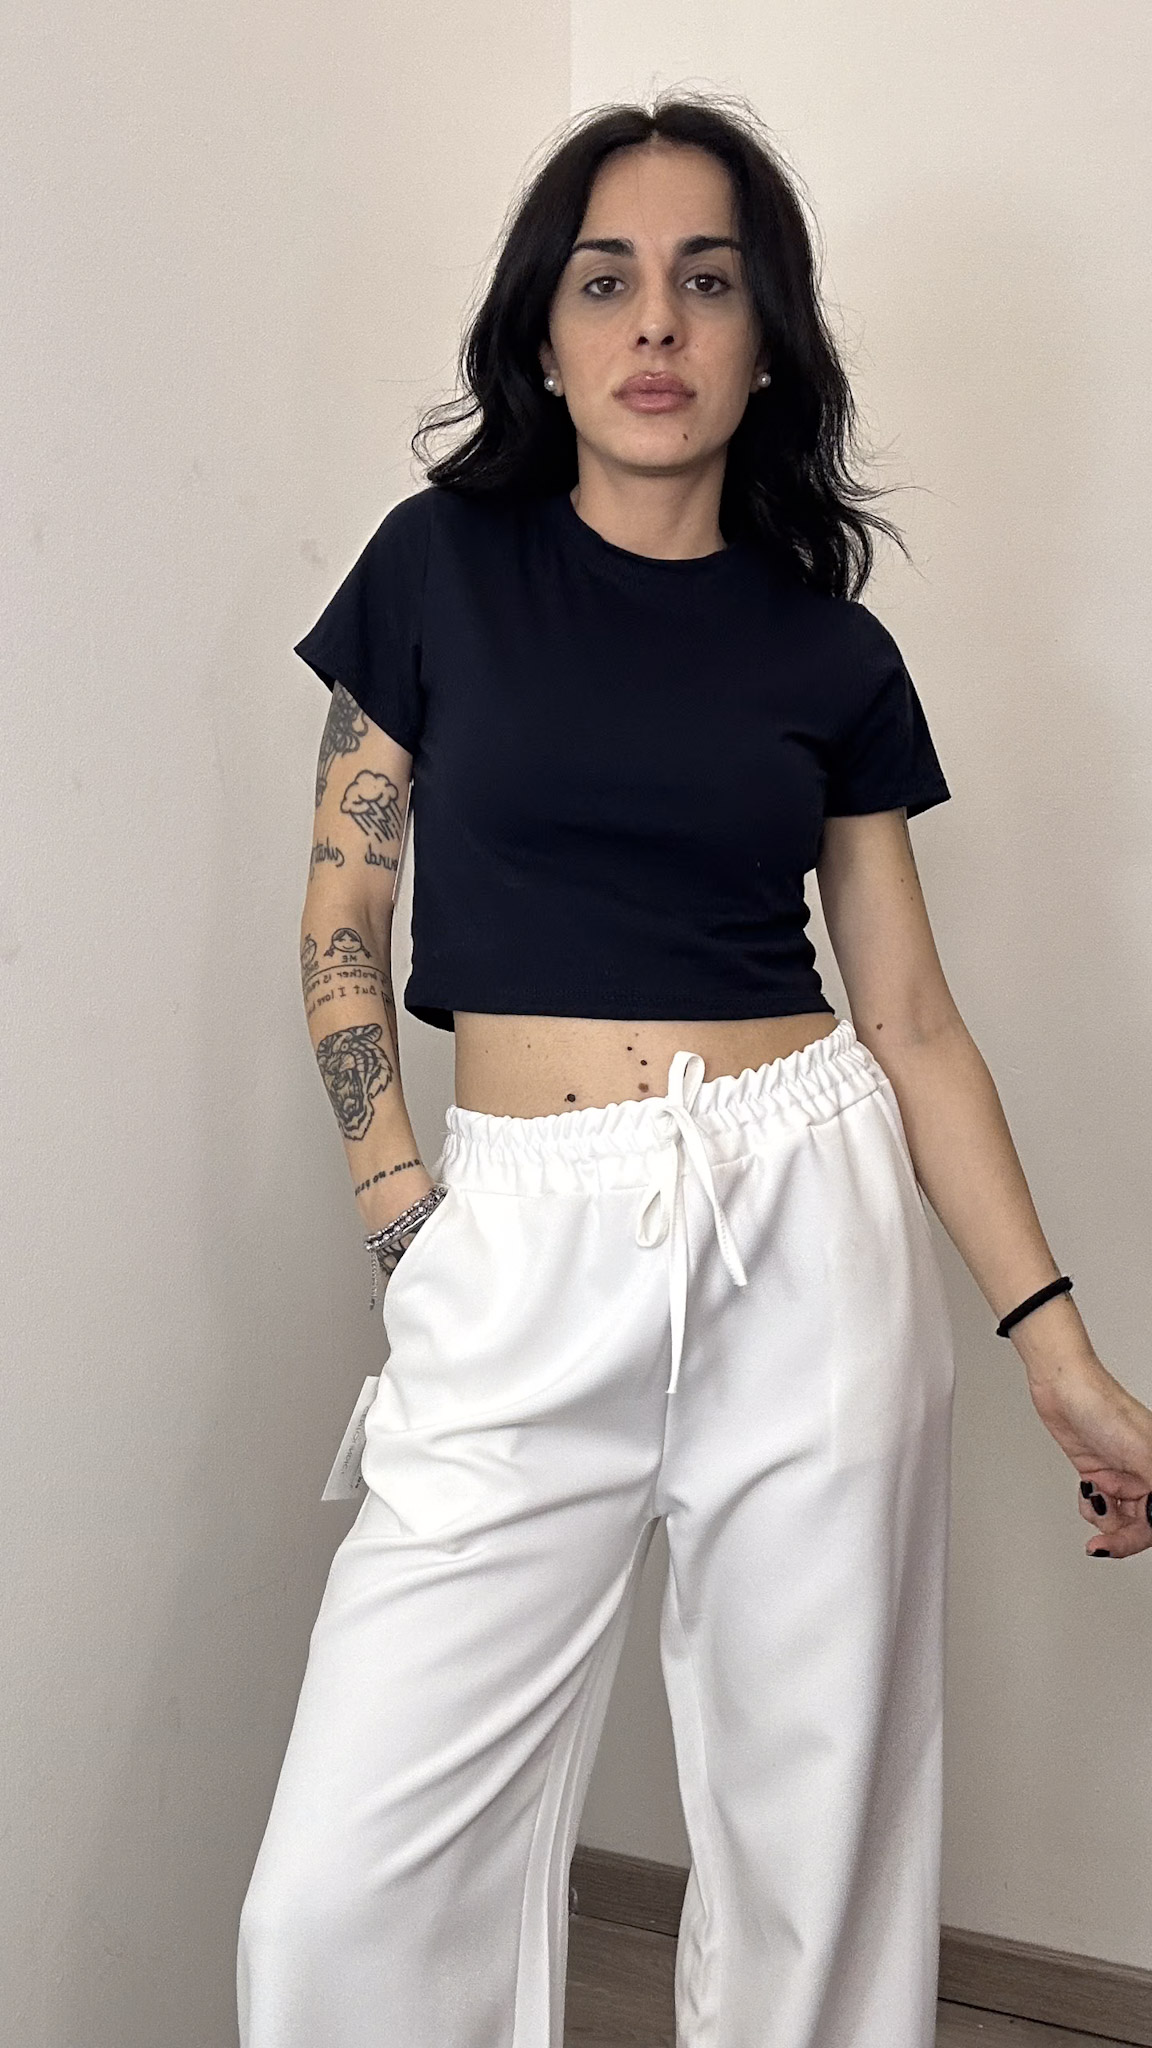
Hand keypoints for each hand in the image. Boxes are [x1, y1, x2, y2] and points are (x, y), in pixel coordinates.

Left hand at [1026, 1353, 1151, 1558]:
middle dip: (1121, 1534)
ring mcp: (1121, 1473)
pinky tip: (1087, 1489)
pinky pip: (1100, 1504)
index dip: (1142, 1536)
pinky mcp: (1097, 1472)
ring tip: (1095, 1501)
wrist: (1061, 1386)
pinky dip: (1091, 1505)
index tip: (1118, 1546)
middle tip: (1100, 1543)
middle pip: (1142, 1523)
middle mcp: (1145, 1472)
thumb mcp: (1142, 1452)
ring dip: (1105, 1518)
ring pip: (1120, 1517)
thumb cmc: (1103, 1405)